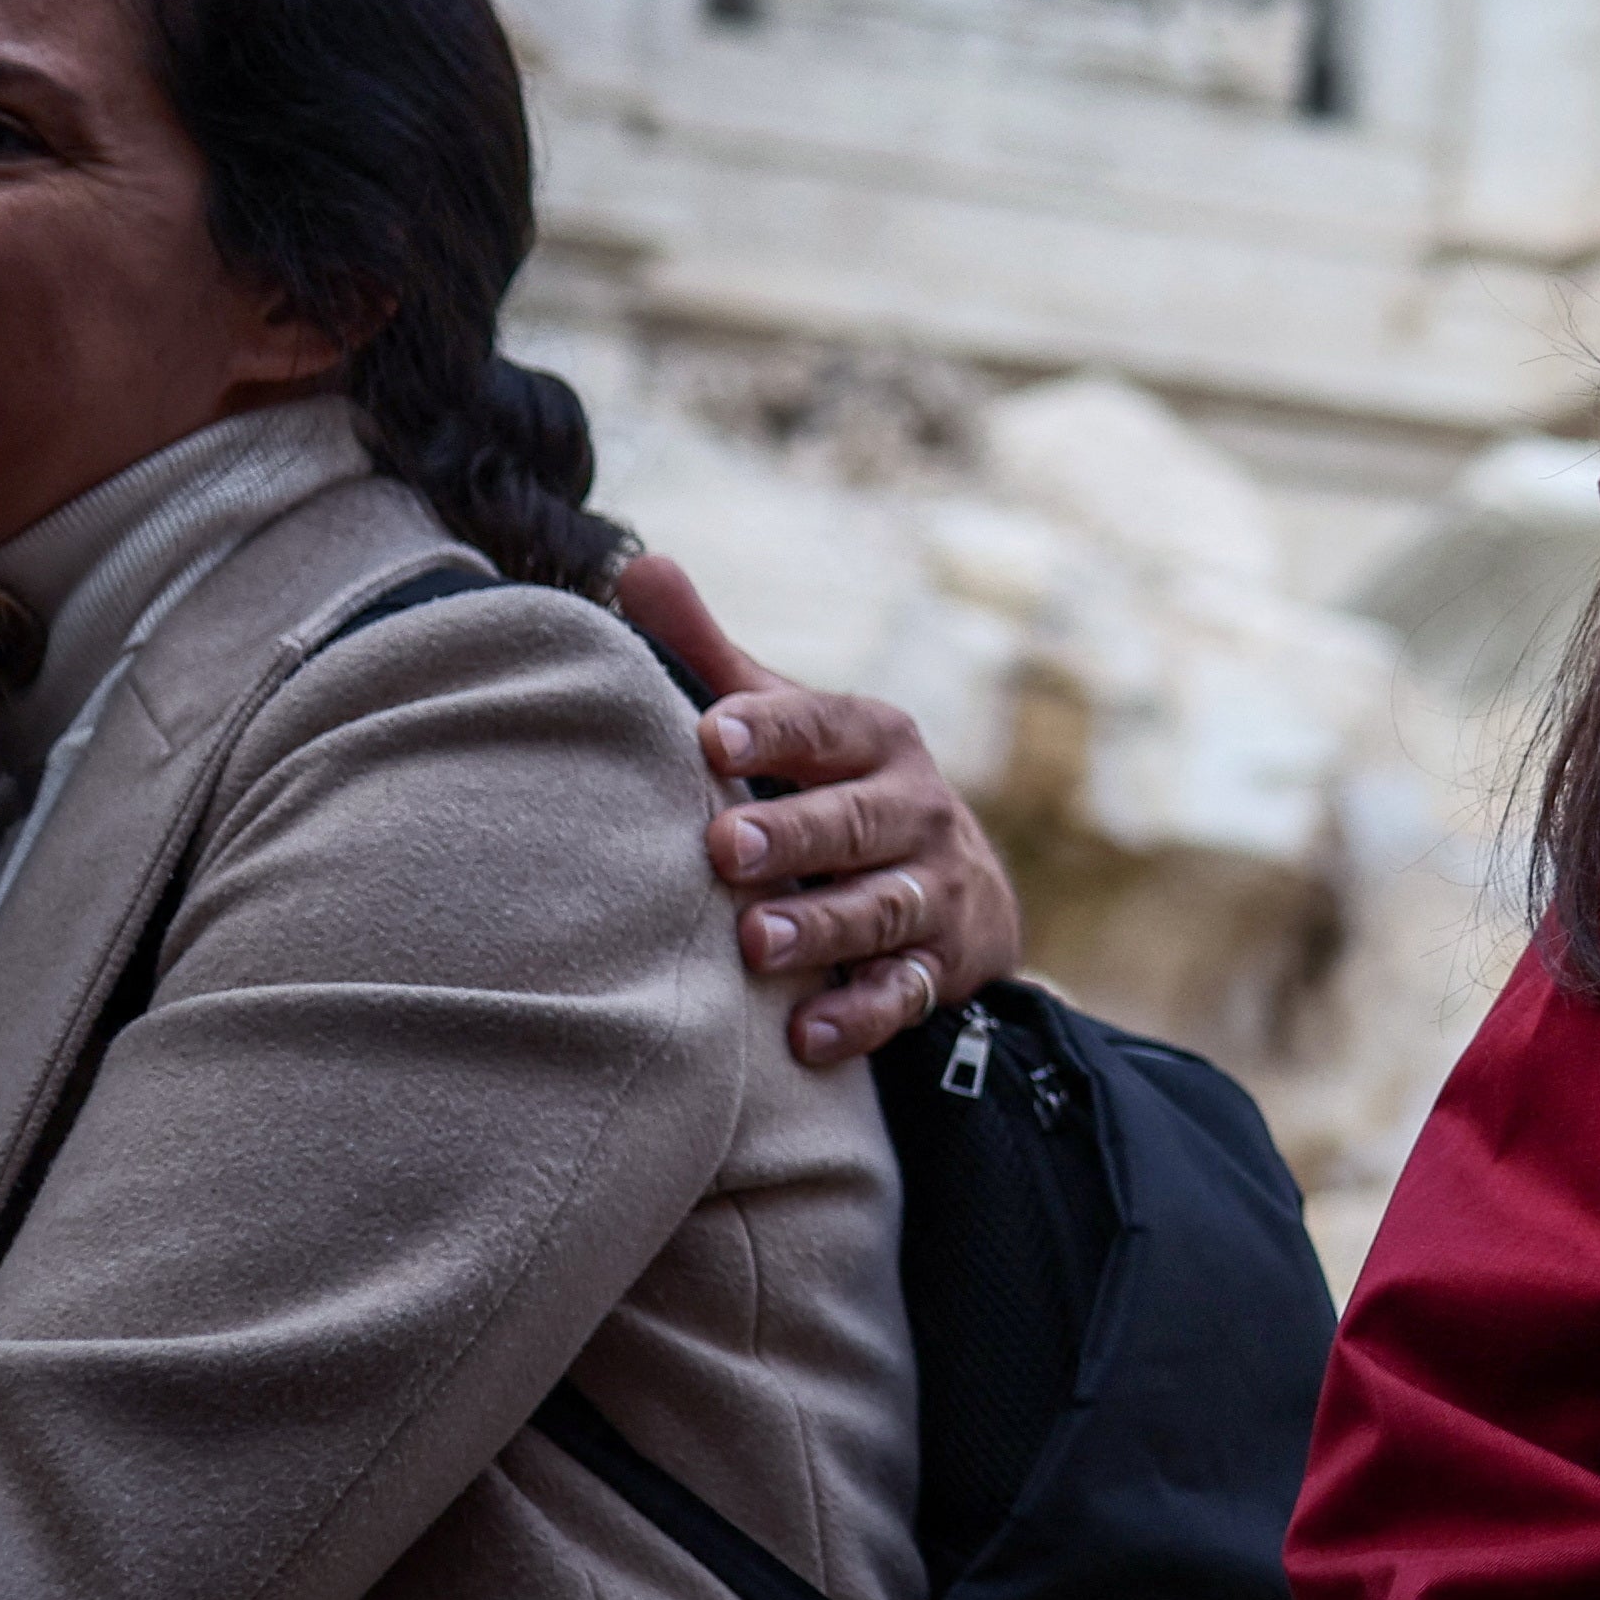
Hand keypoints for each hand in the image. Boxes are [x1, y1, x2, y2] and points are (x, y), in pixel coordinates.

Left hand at [619, 552, 1026, 1066]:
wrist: (960, 888)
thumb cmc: (834, 790)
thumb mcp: (792, 723)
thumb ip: (712, 655)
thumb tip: (640, 563)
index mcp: (876, 740)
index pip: (824, 724)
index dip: (771, 728)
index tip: (709, 730)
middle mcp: (917, 809)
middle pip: (856, 820)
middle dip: (794, 833)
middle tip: (724, 848)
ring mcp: (933, 891)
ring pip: (881, 909)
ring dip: (820, 927)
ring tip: (754, 943)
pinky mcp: (939, 968)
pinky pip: (903, 995)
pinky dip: (860, 1016)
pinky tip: (806, 1036)